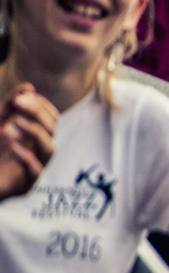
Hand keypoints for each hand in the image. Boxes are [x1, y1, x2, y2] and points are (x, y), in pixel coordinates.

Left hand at [0, 84, 57, 200]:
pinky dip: (25, 155)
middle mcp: (39, 152)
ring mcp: (35, 168)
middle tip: (18, 103)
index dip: (42, 106)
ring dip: (35, 132)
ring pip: (50, 149)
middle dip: (37, 114)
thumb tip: (28, 87)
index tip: (24, 96)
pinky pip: (35, 170)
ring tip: (14, 123)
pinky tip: (11, 143)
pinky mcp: (25, 185)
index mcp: (36, 138)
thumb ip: (11, 106)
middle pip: (52, 130)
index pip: (52, 119)